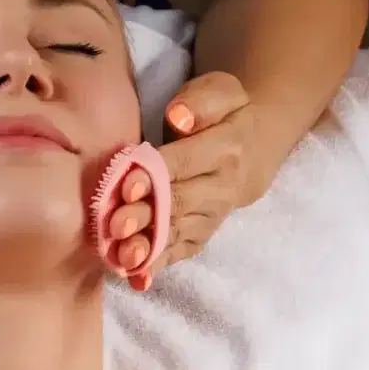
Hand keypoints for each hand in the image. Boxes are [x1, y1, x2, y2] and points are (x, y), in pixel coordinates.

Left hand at [107, 72, 257, 289]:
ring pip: (176, 233)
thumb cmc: (224, 114)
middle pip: (177, 204)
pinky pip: (180, 251)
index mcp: (225, 149)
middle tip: (115, 224)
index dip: (154, 175)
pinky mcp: (200, 233)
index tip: (128, 185)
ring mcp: (211, 216)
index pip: (183, 164)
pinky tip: (136, 278)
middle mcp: (220, 188)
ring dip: (148, 248)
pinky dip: (157, 266)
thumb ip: (201, 100)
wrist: (253, 145)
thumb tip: (179, 117)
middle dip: (145, 216)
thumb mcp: (221, 91)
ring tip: (121, 257)